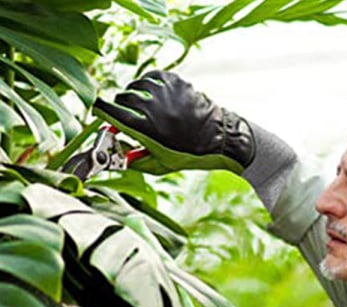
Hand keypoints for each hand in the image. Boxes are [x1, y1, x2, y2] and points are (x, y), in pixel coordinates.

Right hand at [93, 70, 255, 174]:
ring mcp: (162, 90)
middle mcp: (150, 105)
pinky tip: (159, 98)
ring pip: (136, 85)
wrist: (220, 139)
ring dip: (138, 95)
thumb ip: (132, 160)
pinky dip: (151, 86)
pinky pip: (151, 77)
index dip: (101, 113)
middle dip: (122, 107)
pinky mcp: (174, 80)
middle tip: (132, 117)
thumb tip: (112, 157)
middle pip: (121, 98)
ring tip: (149, 109)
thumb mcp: (158, 165)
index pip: (106, 110)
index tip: (102, 114)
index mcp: (143, 127)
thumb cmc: (190, 155)